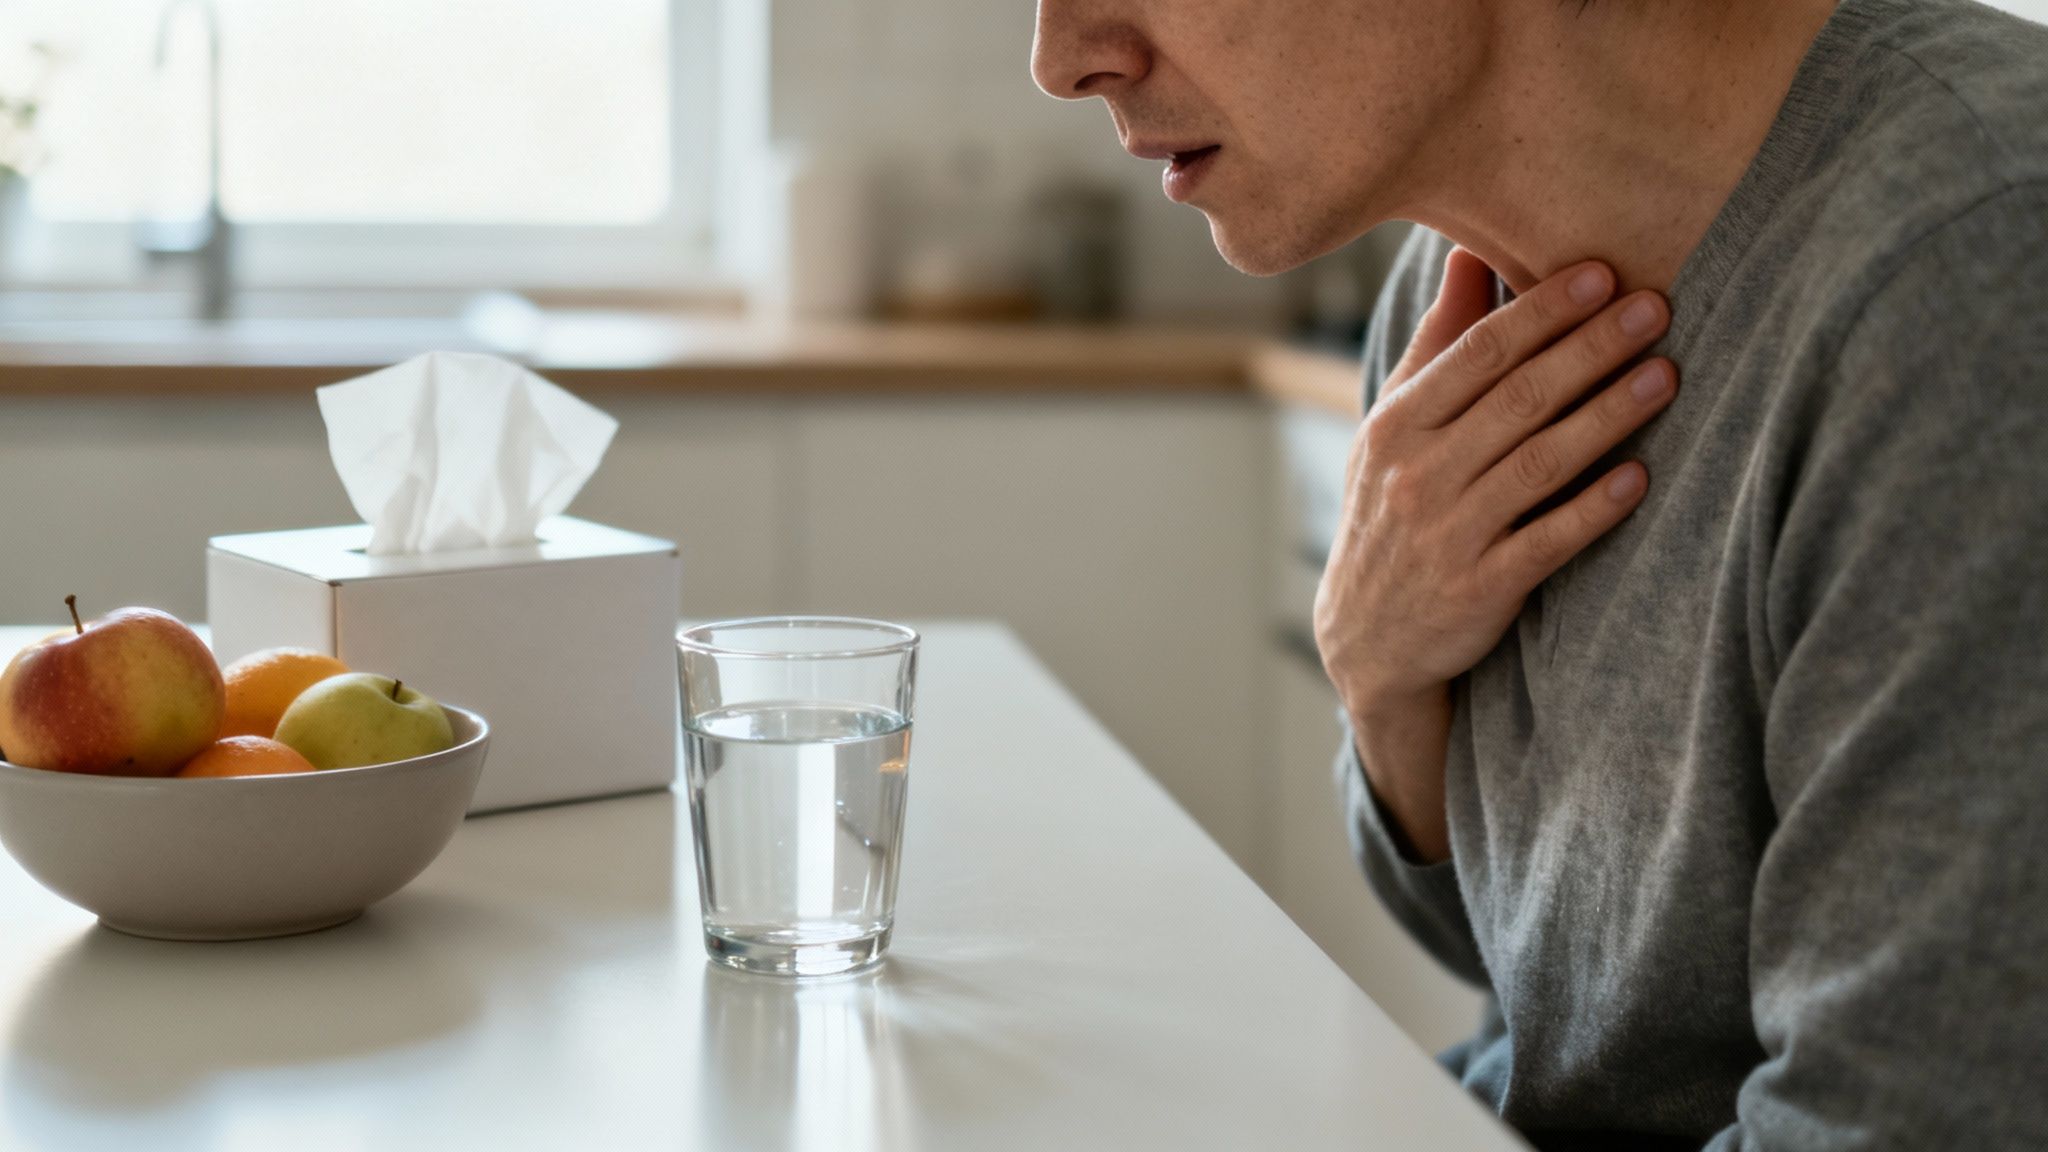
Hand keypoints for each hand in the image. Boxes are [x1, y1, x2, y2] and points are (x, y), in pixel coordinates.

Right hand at [1314, 248, 1674, 859]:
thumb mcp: (1392, 428)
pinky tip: (1640, 477)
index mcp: (1397, 425)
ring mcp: (1448, 533)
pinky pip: (1547, 540)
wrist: (1366, 637)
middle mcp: (1418, 474)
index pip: (1478, 354)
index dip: (1543, 310)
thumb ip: (1437, 344)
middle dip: (1591, 348)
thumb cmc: (1390, 511)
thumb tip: (1467, 250)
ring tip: (1666, 377)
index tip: (1603, 272)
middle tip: (1655, 307)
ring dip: (1608, 415)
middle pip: (1518, 398)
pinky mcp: (1480, 588)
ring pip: (1540, 462)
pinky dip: (1593, 508)